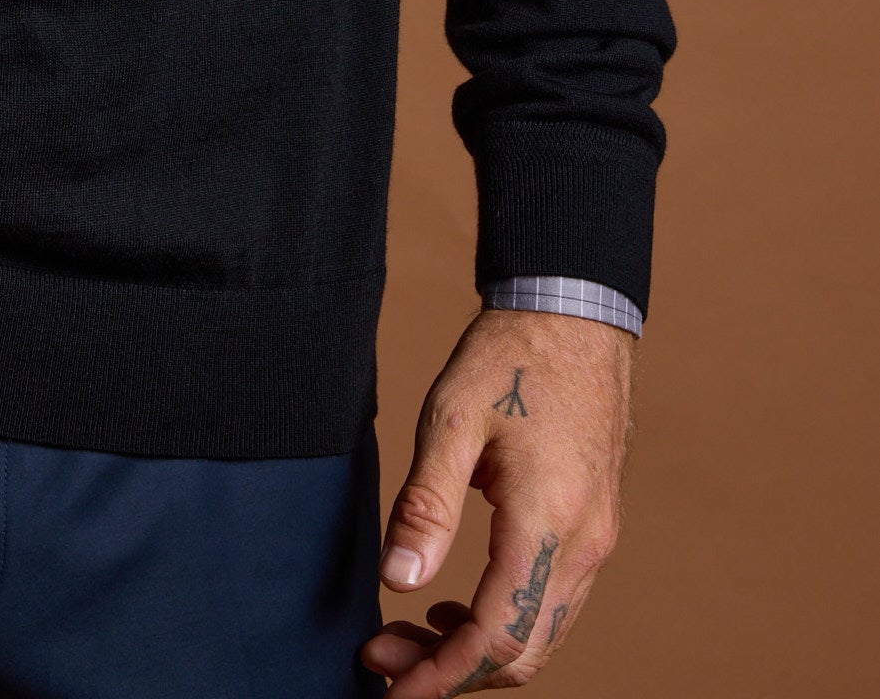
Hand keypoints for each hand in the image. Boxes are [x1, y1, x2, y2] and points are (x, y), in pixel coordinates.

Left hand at [360, 308, 633, 692]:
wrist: (575, 315)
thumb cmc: (510, 357)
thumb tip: (398, 581)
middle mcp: (584, 546)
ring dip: (475, 653)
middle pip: (523, 653)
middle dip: (450, 674)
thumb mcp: (452, 418)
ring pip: (540, 636)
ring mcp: (596, 541)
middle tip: (380, 659)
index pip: (498, 637)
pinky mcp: (593, 529)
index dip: (441, 677)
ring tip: (404, 636)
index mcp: (549, 522)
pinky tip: (452, 606)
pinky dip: (503, 624)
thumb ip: (426, 504)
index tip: (388, 691)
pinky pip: (551, 605)